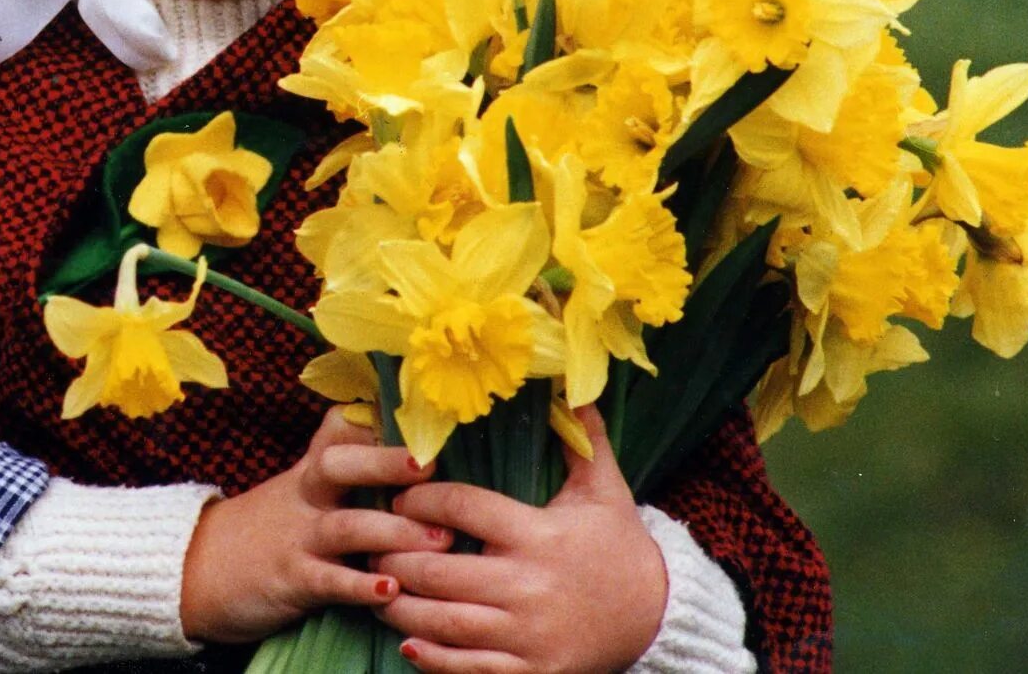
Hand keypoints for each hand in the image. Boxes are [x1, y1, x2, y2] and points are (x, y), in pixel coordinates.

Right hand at [179, 408, 442, 643]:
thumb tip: (407, 459)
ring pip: (346, 526)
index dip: (375, 419)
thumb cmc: (265, 530)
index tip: (417, 413)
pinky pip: (329, 582)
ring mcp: (297, 537)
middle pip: (339, 466)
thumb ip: (341, 475)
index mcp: (310, 471)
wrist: (194, 570)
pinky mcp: (292, 580)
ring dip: (394, 532)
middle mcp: (305, 496)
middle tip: (429, 465)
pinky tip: (390, 591)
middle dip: (385, 463)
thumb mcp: (297, 491)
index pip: (340, 429)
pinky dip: (360, 586)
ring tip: (439, 541)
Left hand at [375, 410, 666, 673]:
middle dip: (393, 556)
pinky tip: (407, 642)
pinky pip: (468, 669)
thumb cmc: (619, 544)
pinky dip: (432, 658)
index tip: (398, 497)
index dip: (418, 500)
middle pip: (438, 569)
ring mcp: (528, 634)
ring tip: (376, 586)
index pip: (461, 508)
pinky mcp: (533, 671)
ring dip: (400, 606)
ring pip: (443, 622)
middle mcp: (528, 586)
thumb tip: (571, 382)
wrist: (659, 615)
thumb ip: (583, 436)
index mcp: (538, 535)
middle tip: (369, 544)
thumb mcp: (605, 487)